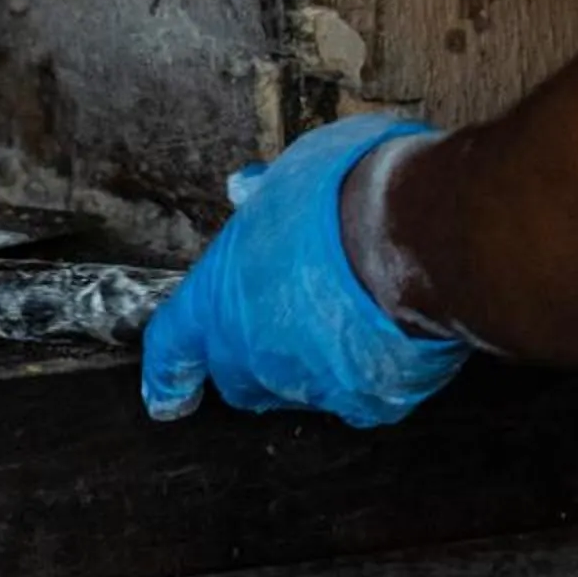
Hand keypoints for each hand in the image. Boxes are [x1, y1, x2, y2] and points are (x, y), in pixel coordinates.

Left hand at [139, 113, 468, 427]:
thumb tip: (244, 188)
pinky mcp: (366, 402)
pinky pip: (356, 398)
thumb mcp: (289, 174)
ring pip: (298, 387)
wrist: (412, 238)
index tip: (165, 397)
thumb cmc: (342, 198)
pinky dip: (363, 377)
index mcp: (217, 302)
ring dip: (310, 361)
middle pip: (237, 375)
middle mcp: (252, 355)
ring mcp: (308, 385)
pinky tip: (381, 341)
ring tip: (346, 313)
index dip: (166, 374)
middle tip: (286, 315)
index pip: (173, 347)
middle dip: (252, 357)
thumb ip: (263, 195)